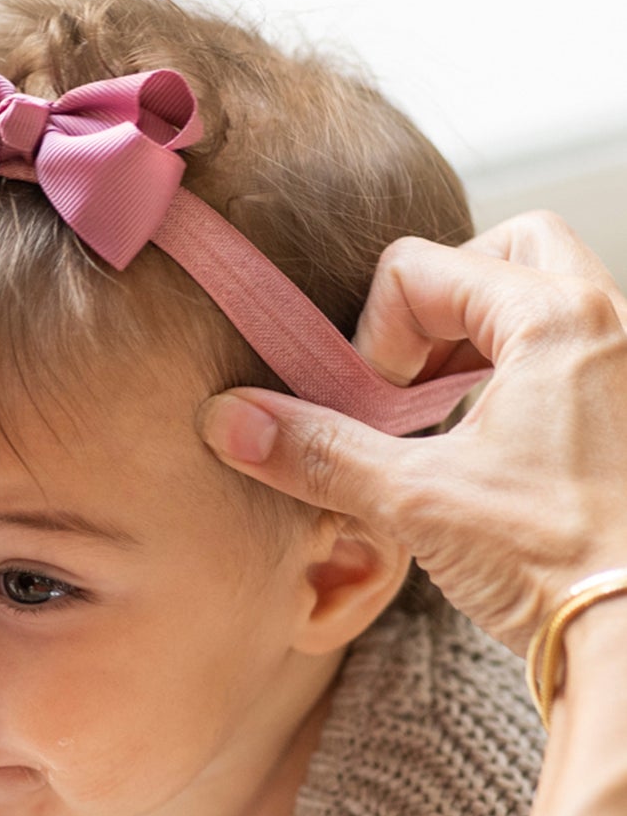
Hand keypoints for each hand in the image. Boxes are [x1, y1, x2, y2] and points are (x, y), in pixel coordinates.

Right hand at [197, 212, 626, 653]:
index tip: (373, 405)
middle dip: (441, 300)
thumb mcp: (416, 499)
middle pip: (507, 251)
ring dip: (476, 338)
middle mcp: (607, 325)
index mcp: (555, 321)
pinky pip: (569, 352)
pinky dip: (516, 373)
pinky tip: (485, 440)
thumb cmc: (558, 563)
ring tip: (438, 407)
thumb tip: (227, 420)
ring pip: (542, 300)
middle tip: (408, 370)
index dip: (373, 335)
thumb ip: (315, 451)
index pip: (422, 270)